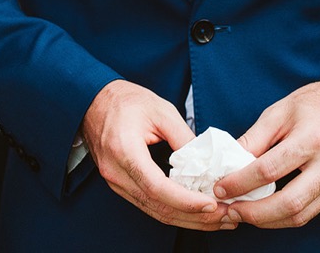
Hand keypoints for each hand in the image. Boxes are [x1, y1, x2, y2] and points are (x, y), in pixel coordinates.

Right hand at [81, 80, 233, 230]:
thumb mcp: (160, 110)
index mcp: (124, 151)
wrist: (92, 100)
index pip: (157, 188)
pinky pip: (149, 205)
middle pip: (158, 207)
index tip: (212, 204)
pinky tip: (195, 211)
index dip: (186, 201)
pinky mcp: (120, 184)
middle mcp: (116, 173)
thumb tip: (207, 164)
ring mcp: (115, 182)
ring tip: (218, 219)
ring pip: (155, 211)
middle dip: (195, 217)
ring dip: (188, 219)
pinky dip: (175, 211)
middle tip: (226, 216)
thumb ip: (184, 137)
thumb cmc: (124, 100)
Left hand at [215, 73, 319, 227]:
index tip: (221, 188)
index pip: (269, 170)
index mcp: (312, 138)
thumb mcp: (279, 111)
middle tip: (230, 210)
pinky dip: (285, 216)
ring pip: (301, 216)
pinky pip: (311, 212)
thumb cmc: (316, 103)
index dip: (241, 183)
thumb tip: (229, 162)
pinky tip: (267, 211)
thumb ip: (254, 138)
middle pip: (289, 203)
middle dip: (255, 213)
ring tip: (244, 214)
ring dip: (269, 221)